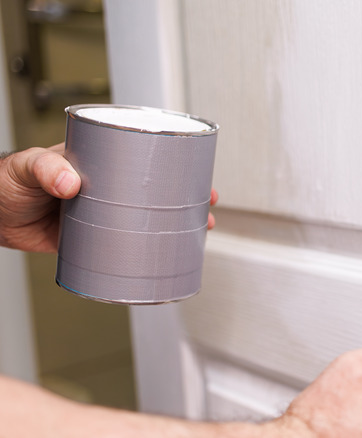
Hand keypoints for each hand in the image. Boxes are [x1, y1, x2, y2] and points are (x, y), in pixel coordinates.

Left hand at [0, 144, 217, 252]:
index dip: (171, 162)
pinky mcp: (90, 239)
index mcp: (97, 160)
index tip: (194, 167)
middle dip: (184, 197)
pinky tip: (159, 257)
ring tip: (196, 232)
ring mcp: (100, 213)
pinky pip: (124, 245)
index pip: (141, 156)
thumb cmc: (2, 181)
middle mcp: (105, 186)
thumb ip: (47, 169)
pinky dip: (144, 251)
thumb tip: (72, 182)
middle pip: (153, 190)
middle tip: (206, 203)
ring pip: (145, 219)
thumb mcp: (26, 166)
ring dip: (171, 226)